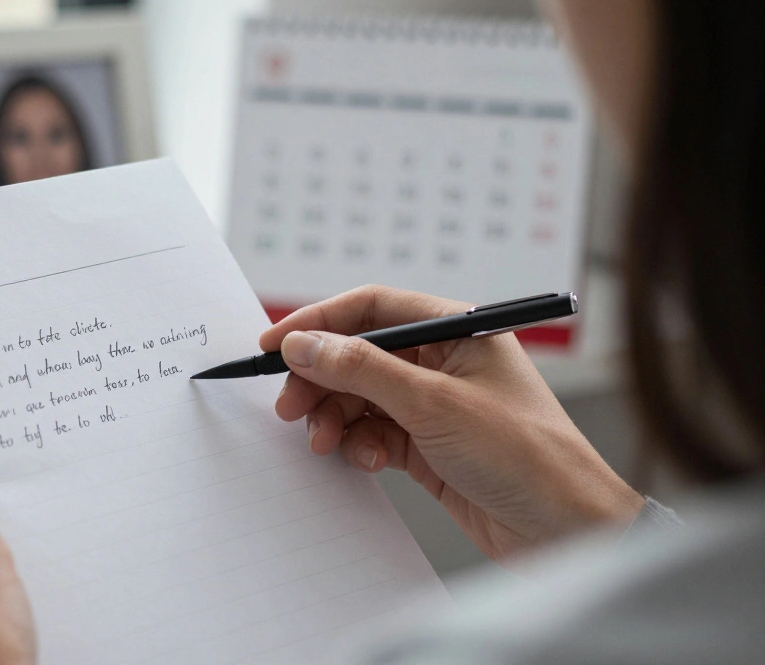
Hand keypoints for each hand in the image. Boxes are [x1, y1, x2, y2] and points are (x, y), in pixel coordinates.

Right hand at [261, 285, 643, 561]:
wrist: (566, 532)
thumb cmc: (529, 457)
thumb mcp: (434, 404)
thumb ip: (362, 369)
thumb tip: (306, 345)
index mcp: (458, 329)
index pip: (373, 309)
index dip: (319, 322)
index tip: (275, 344)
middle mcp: (445, 361)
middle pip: (359, 356)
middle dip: (321, 380)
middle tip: (290, 406)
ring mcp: (436, 405)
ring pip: (361, 398)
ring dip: (336, 417)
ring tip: (325, 440)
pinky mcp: (429, 445)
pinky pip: (374, 433)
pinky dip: (359, 445)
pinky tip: (366, 460)